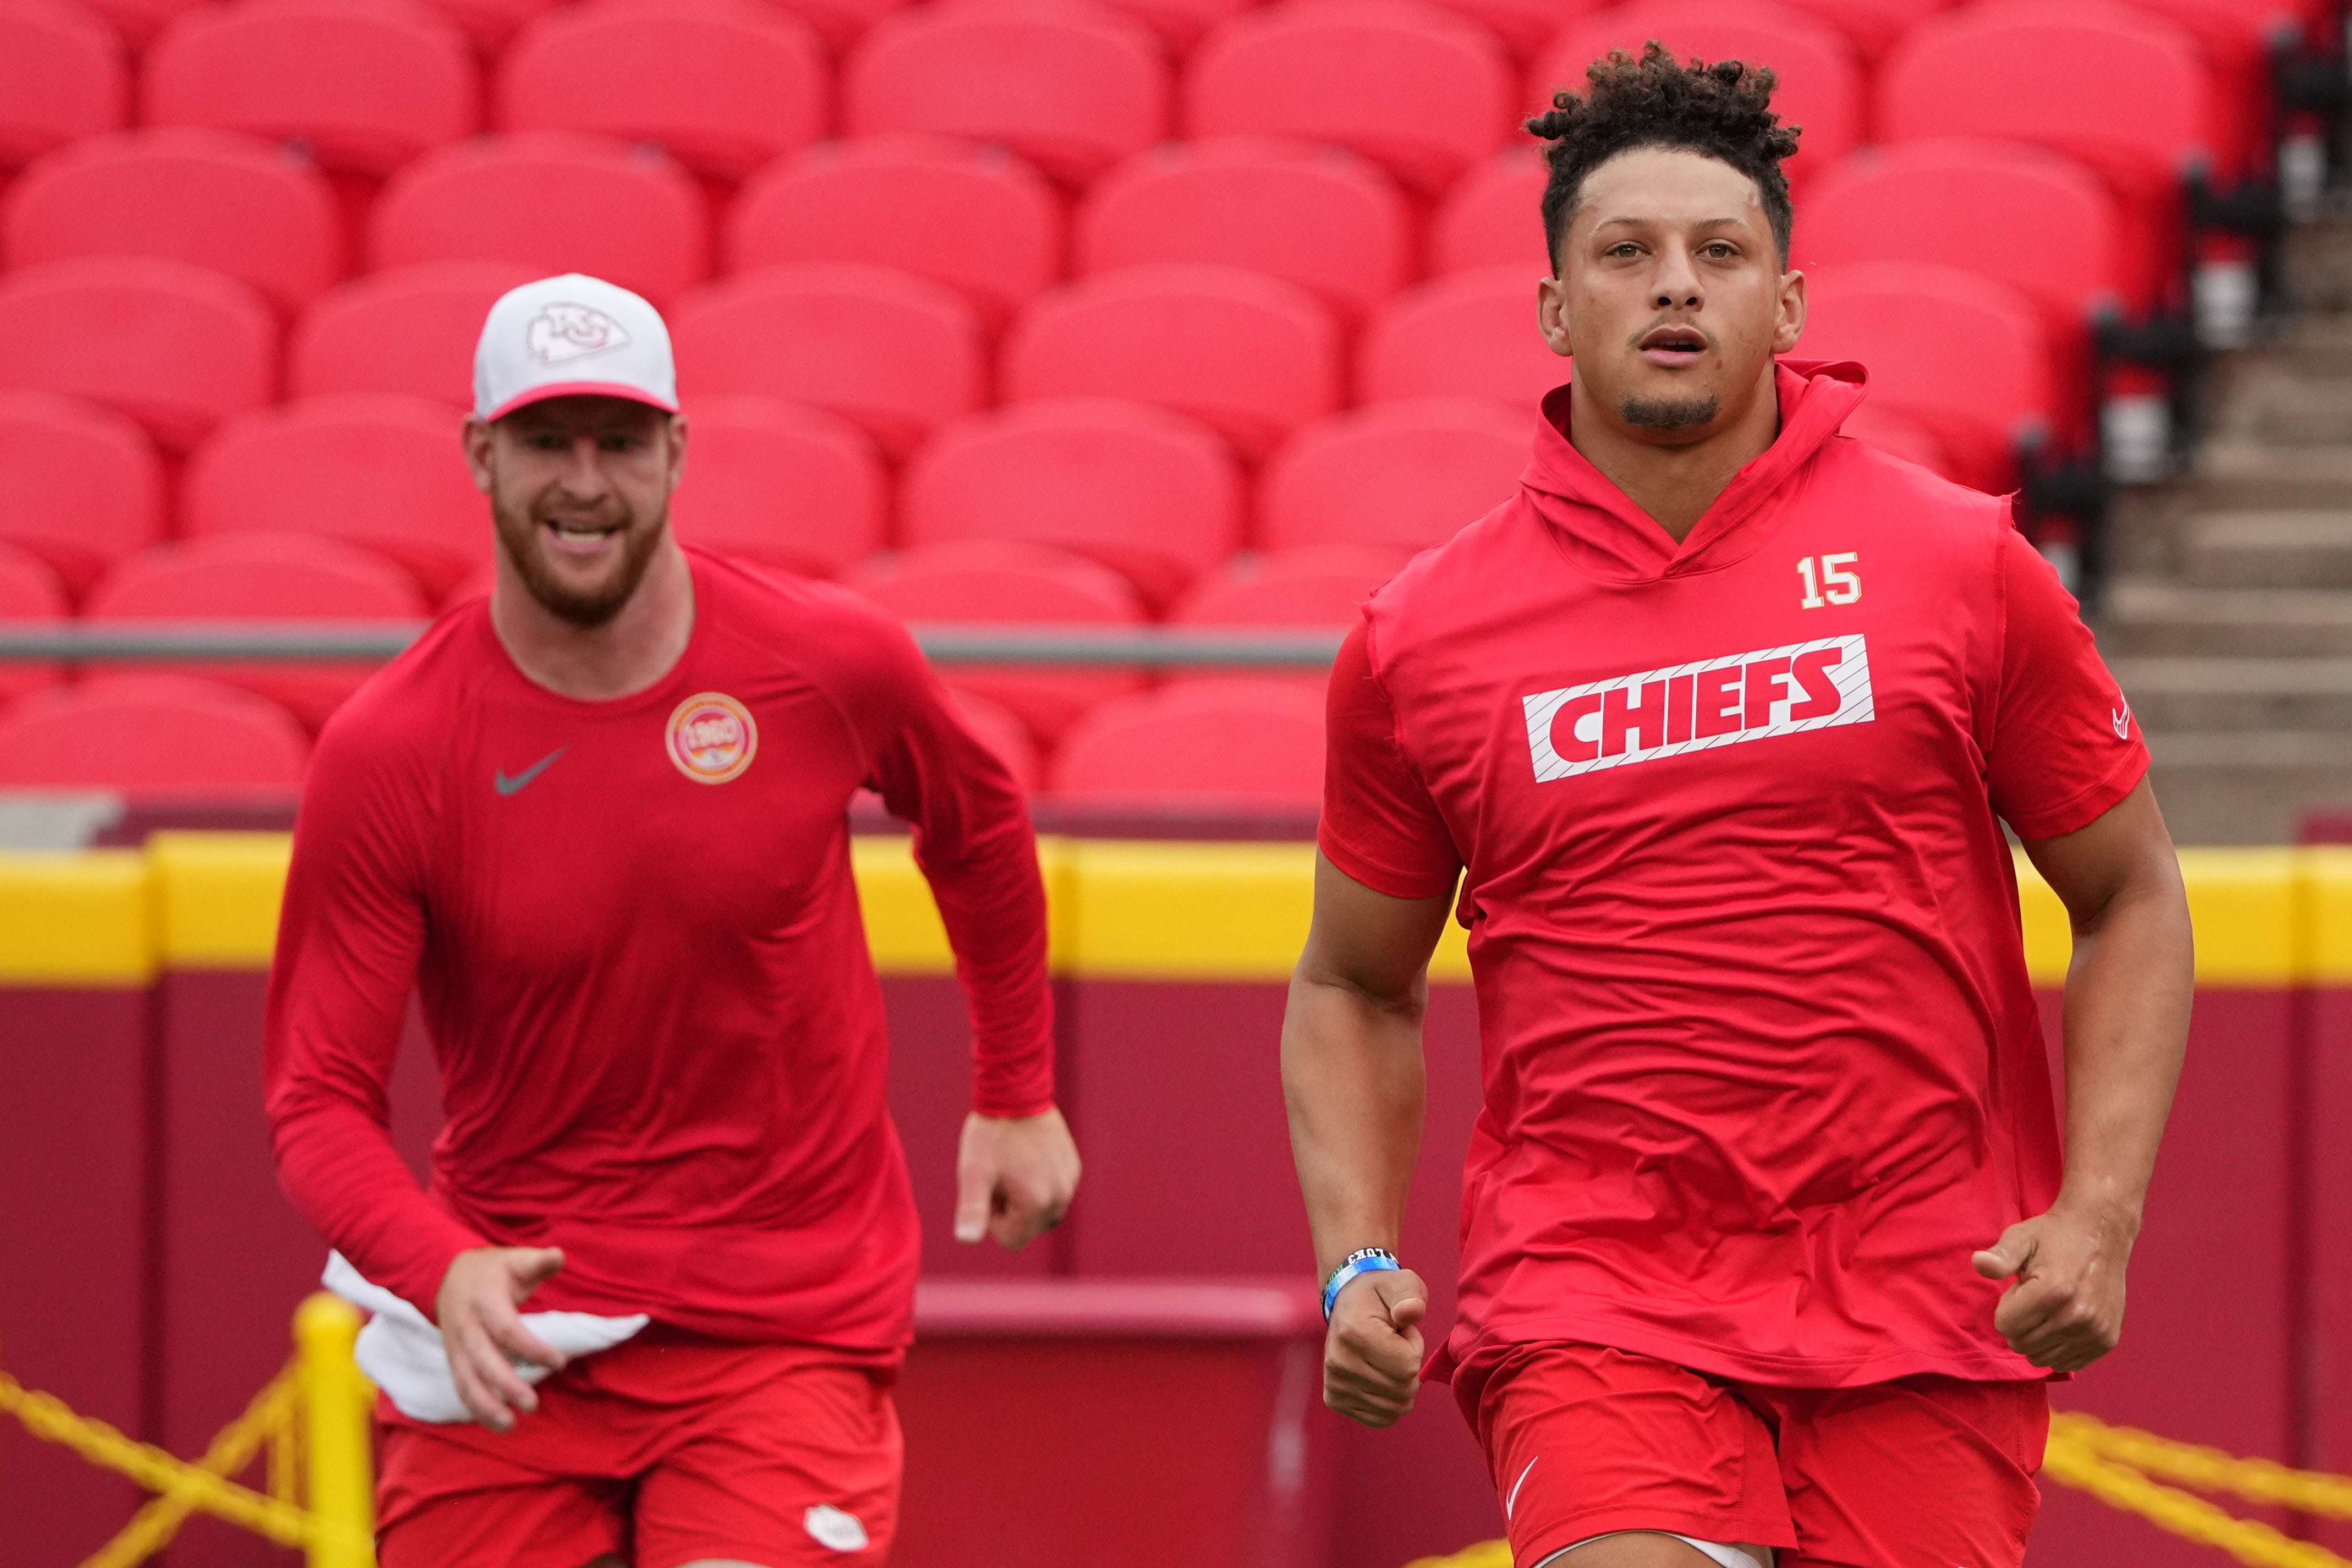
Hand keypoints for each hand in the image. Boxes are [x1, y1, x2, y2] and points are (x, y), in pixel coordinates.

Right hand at [434, 1246, 568, 1430]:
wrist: (446, 1274)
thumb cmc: (492, 1270)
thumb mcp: (514, 1259)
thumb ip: (538, 1261)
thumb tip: (559, 1255)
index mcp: (484, 1302)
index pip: (507, 1330)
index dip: (532, 1348)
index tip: (560, 1362)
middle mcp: (466, 1327)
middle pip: (484, 1361)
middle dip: (506, 1385)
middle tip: (532, 1404)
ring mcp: (456, 1346)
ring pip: (466, 1381)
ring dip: (485, 1407)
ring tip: (509, 1426)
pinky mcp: (453, 1360)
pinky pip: (461, 1387)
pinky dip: (476, 1408)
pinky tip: (497, 1424)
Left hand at [954, 1108, 1079, 1247]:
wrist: (1017, 1093)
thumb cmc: (991, 1135)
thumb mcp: (974, 1173)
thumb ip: (972, 1210)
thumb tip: (966, 1239)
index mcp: (1036, 1203)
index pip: (1011, 1239)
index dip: (993, 1218)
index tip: (990, 1187)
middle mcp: (1060, 1197)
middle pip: (1029, 1228)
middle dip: (1011, 1210)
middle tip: (1001, 1175)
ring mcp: (1070, 1182)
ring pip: (1043, 1212)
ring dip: (1026, 1199)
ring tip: (1013, 1167)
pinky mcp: (1074, 1167)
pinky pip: (1055, 1192)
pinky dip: (1040, 1185)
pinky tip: (1026, 1158)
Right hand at [1323, 1266, 1426, 1426]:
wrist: (1347, 1303)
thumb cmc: (1382, 1294)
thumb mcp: (1402, 1284)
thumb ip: (1411, 1296)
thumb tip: (1411, 1311)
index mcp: (1354, 1333)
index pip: (1408, 1368)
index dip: (1414, 1348)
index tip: (1399, 1331)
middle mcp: (1338, 1362)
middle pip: (1403, 1390)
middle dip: (1409, 1367)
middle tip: (1393, 1344)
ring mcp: (1334, 1384)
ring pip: (1395, 1409)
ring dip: (1400, 1384)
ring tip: (1386, 1357)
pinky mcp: (1334, 1399)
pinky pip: (1382, 1419)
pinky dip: (1390, 1402)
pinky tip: (1379, 1375)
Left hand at [1973, 1204, 2136, 1372]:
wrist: (2102, 1233)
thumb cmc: (2054, 1236)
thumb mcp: (2021, 1238)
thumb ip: (2000, 1256)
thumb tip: (1979, 1262)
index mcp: (2053, 1292)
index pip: (2005, 1326)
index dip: (2007, 1306)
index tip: (2022, 1288)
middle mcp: (2077, 1316)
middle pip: (2022, 1344)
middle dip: (2020, 1323)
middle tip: (2036, 1297)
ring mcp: (2095, 1331)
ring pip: (2043, 1358)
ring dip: (2038, 1337)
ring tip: (2051, 1307)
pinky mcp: (2107, 1340)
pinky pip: (2067, 1363)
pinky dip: (2058, 1348)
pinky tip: (2064, 1321)